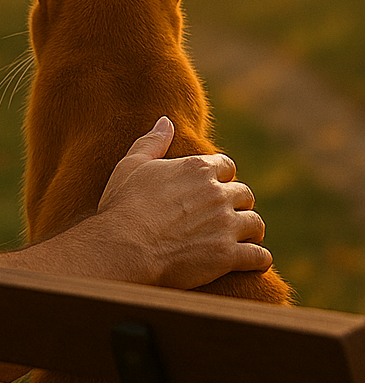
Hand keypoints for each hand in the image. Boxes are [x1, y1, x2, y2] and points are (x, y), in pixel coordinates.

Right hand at [97, 116, 272, 288]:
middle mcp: (216, 193)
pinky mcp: (228, 255)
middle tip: (227, 216)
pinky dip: (258, 259)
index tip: (214, 188)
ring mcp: (225, 225)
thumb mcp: (131, 165)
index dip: (221, 177)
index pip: (226, 166)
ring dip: (250, 230)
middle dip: (237, 204)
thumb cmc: (123, 205)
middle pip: (244, 194)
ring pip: (255, 223)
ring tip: (242, 238)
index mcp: (196, 167)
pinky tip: (252, 261)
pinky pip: (259, 256)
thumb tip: (166, 121)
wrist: (124, 247)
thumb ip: (152, 141)